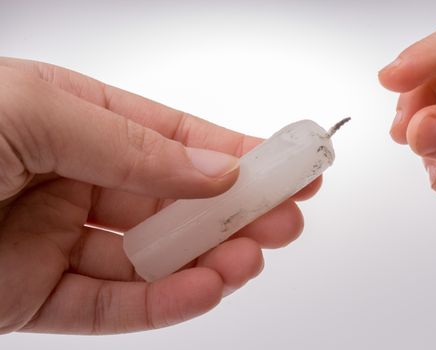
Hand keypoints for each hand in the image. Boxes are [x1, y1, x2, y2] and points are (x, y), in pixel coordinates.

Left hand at [0, 57, 320, 333]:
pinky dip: (161, 304)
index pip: (171, 139)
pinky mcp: (32, 295)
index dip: (232, 154)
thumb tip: (215, 171)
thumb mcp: (35, 111)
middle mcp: (69, 176)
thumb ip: (129, 145)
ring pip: (149, 258)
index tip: (286, 165)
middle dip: (233, 212)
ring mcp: (53, 238)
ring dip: (206, 261)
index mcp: (72, 119)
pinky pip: (108, 305)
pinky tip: (204, 291)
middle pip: (171, 201)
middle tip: (285, 220)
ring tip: (249, 261)